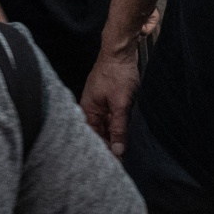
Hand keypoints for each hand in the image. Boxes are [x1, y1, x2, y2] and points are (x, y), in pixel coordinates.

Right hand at [80, 41, 141, 156]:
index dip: (103, 150)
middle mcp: (91, 107)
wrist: (121, 50)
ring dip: (114, 135)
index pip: (93, 137)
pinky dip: (117, 124)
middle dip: (109, 144)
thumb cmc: (117, 74)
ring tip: (125, 149)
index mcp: (88, 110)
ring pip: (106, 124)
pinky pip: (111, 116)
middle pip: (98, 132)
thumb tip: (117, 150)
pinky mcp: (108, 97)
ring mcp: (100, 102)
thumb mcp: (120, 105)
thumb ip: (119, 128)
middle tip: (122, 159)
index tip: (115, 163)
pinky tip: (126, 131)